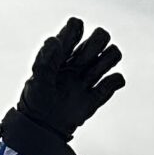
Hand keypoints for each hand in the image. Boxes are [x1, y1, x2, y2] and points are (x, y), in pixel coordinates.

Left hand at [0, 17, 124, 154]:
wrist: (43, 128)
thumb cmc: (36, 100)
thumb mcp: (37, 79)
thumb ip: (45, 59)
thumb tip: (55, 40)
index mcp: (62, 50)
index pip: (76, 26)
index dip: (74, 33)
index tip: (63, 50)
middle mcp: (79, 59)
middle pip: (102, 35)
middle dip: (95, 46)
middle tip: (79, 63)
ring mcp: (90, 75)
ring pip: (113, 53)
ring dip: (106, 62)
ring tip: (89, 77)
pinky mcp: (99, 93)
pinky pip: (117, 79)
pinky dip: (113, 82)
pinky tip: (95, 92)